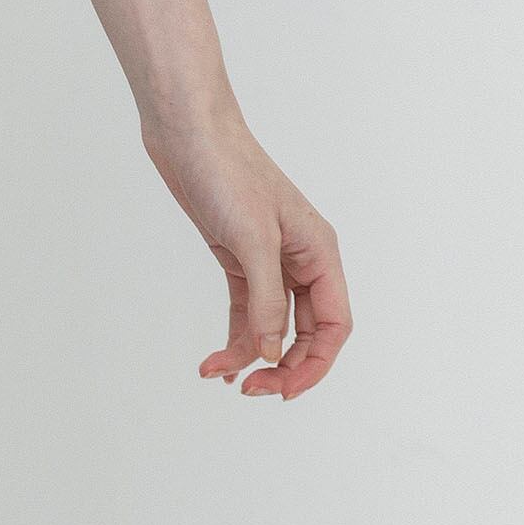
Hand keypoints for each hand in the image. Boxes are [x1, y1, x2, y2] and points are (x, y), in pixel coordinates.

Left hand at [144, 110, 351, 398]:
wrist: (188, 133)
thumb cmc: (227, 172)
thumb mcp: (250, 241)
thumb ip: (264, 301)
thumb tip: (270, 354)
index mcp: (320, 254)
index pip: (335, 325)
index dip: (316, 364)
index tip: (283, 390)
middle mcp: (301, 261)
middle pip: (307, 333)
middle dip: (282, 367)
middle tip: (249, 391)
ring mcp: (269, 262)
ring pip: (272, 327)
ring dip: (251, 357)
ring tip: (220, 378)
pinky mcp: (237, 259)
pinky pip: (245, 312)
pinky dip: (233, 339)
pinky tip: (214, 362)